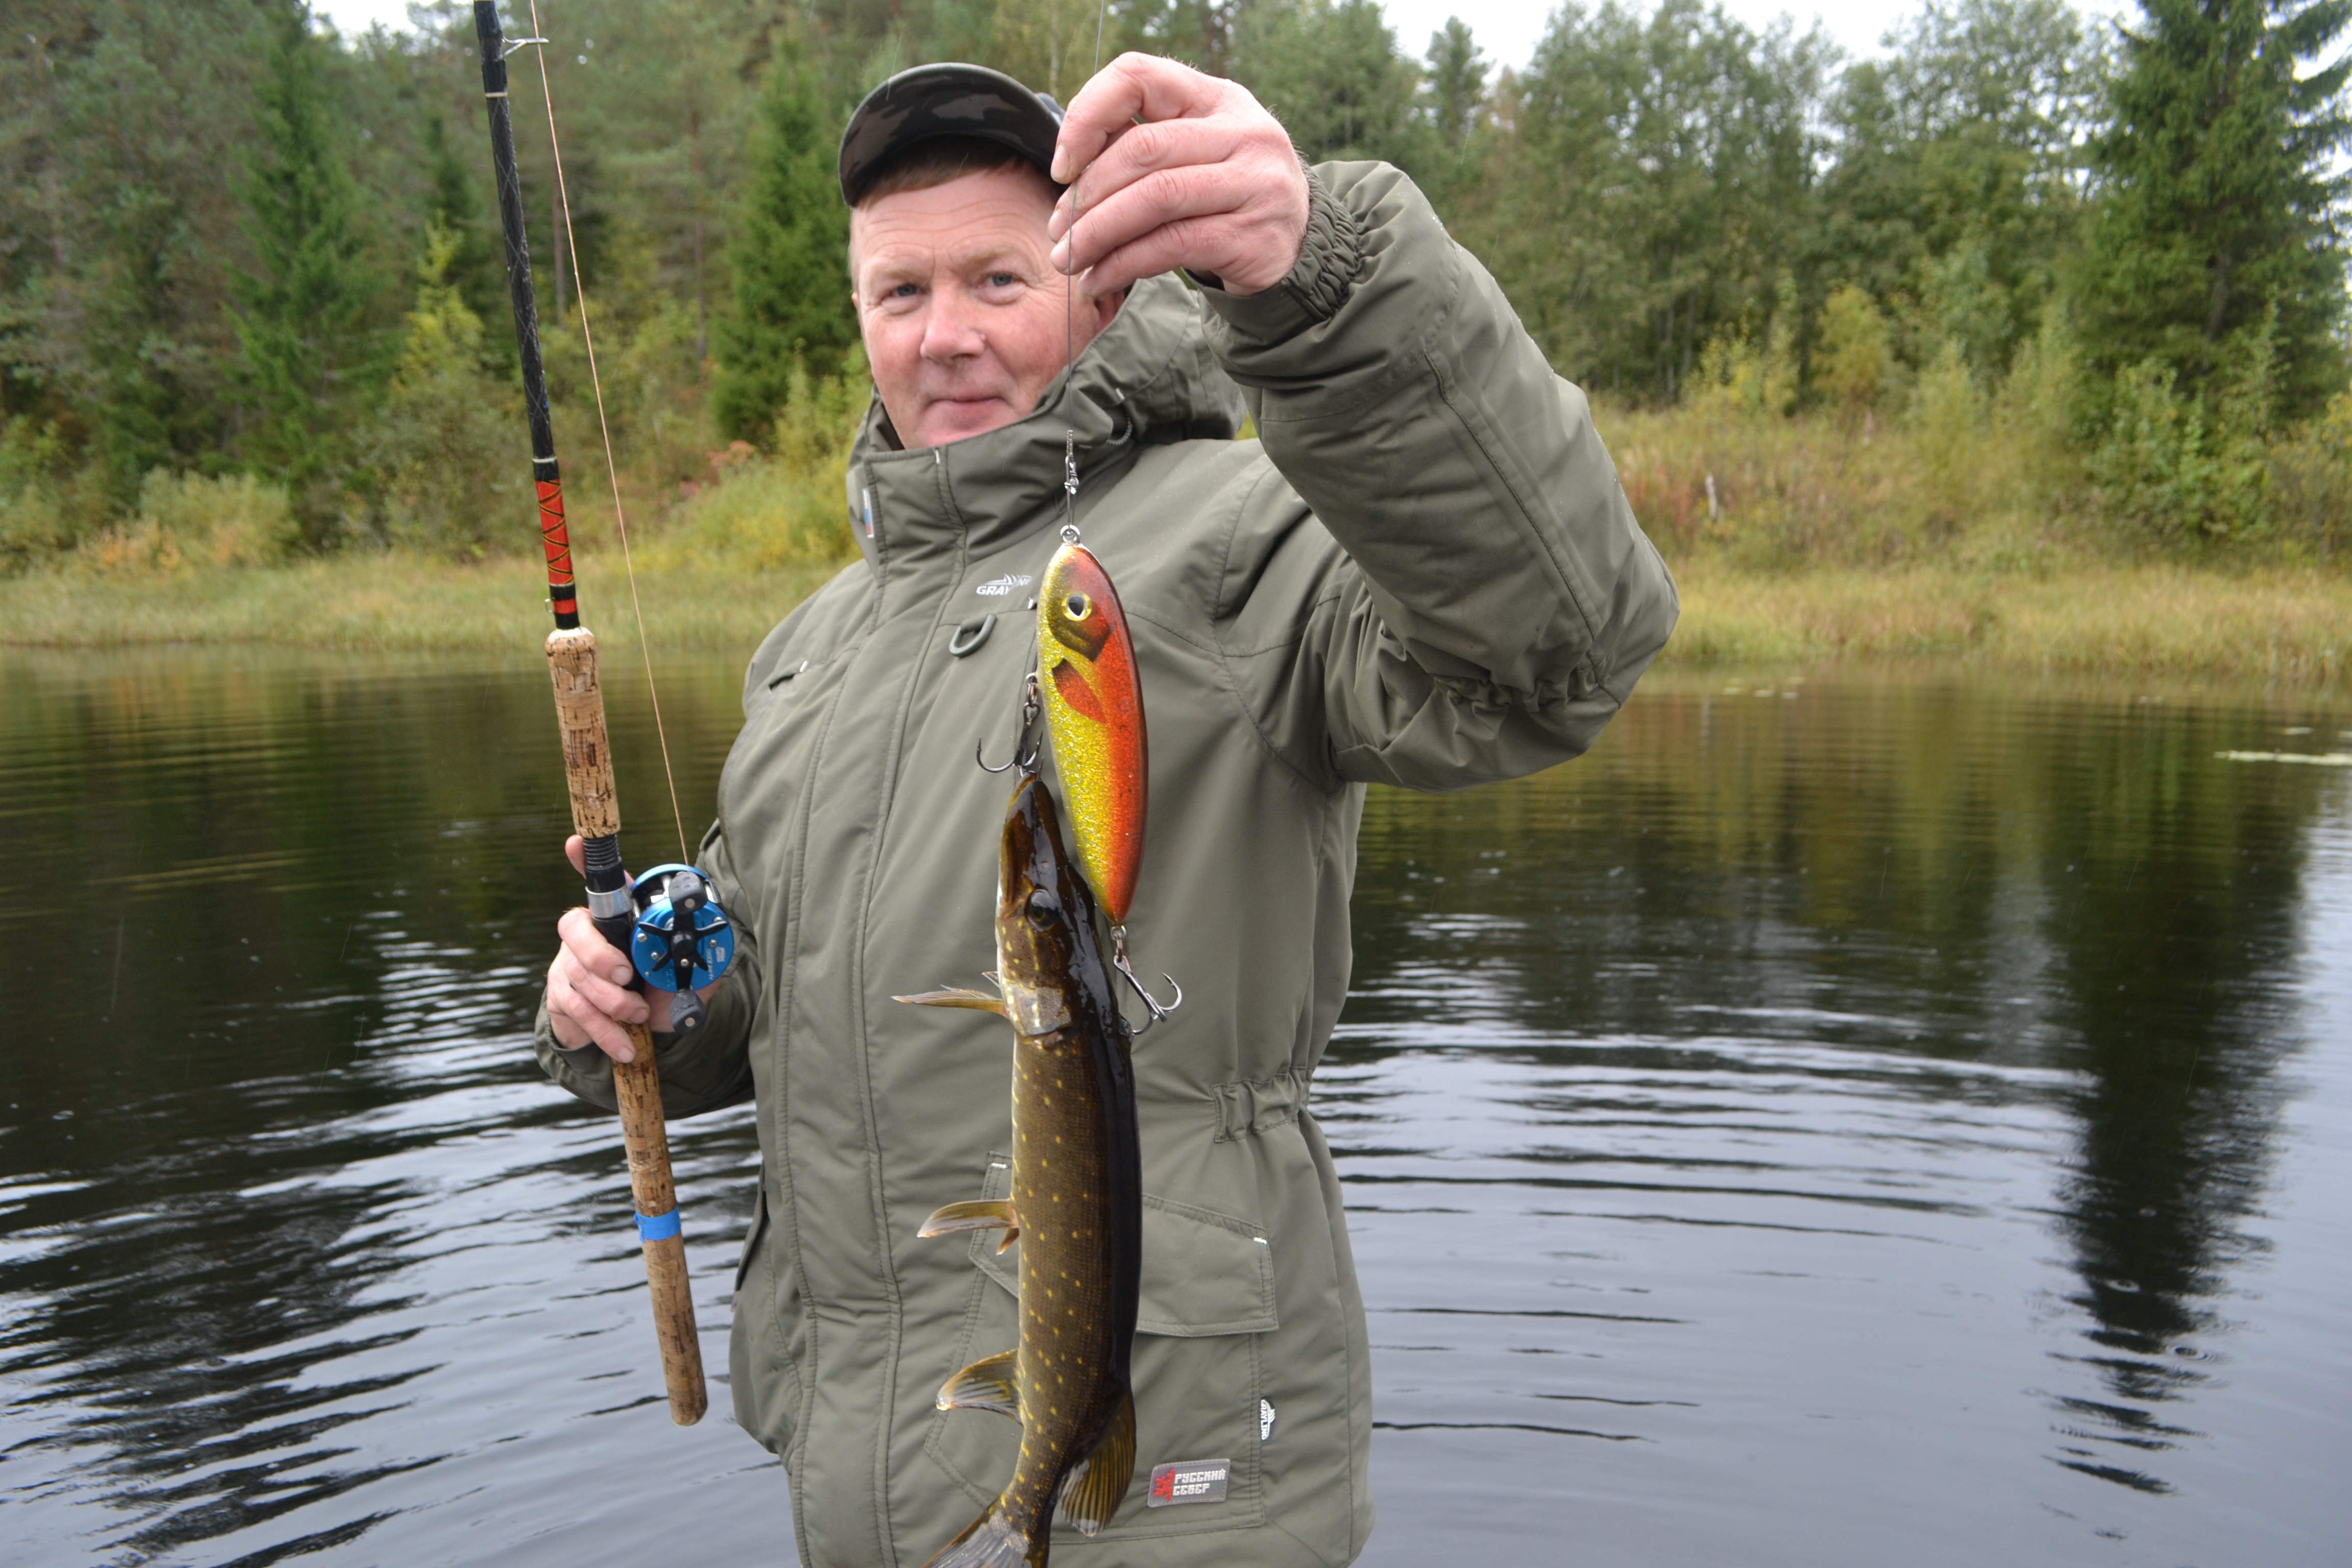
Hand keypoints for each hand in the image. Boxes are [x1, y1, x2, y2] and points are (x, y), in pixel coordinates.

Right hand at [544, 835, 713, 1060]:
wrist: (638, 1030)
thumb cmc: (660, 988)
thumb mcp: (686, 973)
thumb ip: (700, 959)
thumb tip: (714, 947)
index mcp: (619, 918)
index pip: (599, 883)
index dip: (584, 860)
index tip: (576, 842)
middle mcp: (587, 934)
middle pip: (574, 930)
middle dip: (598, 955)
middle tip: (625, 975)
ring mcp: (568, 964)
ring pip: (574, 974)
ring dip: (609, 1001)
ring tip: (639, 1016)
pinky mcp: (562, 996)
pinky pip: (574, 1010)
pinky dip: (603, 1030)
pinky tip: (625, 1044)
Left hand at [1046, 52, 1308, 298]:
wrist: (1297, 247)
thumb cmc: (1226, 197)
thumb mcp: (1195, 153)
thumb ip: (1145, 145)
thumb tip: (1067, 166)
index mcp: (1219, 98)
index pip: (1138, 76)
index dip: (1088, 115)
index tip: (1063, 165)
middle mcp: (1245, 132)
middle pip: (1143, 150)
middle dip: (1087, 193)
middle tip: (1058, 229)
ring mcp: (1255, 183)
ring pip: (1155, 199)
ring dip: (1098, 233)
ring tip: (1070, 258)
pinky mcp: (1252, 236)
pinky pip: (1171, 246)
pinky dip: (1124, 264)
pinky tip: (1099, 278)